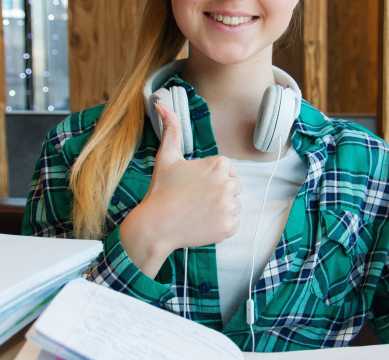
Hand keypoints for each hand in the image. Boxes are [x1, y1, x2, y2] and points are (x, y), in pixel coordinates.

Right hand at [119, 103, 241, 276]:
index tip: (194, 186)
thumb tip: (161, 104)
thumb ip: (171, 129)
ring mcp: (229, 207)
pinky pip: (233, 224)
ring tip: (197, 212)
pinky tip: (201, 223)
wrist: (154, 226)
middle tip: (194, 200)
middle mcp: (227, 184)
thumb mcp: (166, 157)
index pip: (229, 171)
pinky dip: (220, 226)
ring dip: (219, 210)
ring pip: (234, 206)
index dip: (211, 179)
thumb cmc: (160, 190)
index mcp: (219, 164)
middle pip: (234, 188)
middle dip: (217, 194)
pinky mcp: (228, 227)